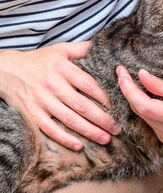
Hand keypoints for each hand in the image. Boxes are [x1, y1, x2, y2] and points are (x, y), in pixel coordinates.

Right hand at [0, 42, 118, 150]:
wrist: (6, 70)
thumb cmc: (39, 61)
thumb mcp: (61, 50)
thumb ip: (84, 49)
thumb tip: (106, 47)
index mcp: (62, 68)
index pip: (88, 84)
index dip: (105, 96)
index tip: (121, 105)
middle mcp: (52, 85)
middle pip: (82, 105)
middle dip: (102, 119)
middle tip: (118, 128)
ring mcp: (41, 101)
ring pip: (69, 119)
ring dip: (89, 131)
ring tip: (106, 138)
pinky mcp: (32, 113)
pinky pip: (49, 129)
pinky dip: (64, 138)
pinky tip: (79, 145)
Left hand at [116, 66, 162, 144]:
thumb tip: (140, 76)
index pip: (143, 105)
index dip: (128, 89)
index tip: (120, 72)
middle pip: (141, 112)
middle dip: (129, 92)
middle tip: (123, 72)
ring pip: (144, 117)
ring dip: (137, 99)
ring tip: (132, 80)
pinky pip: (151, 121)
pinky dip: (146, 107)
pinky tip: (146, 94)